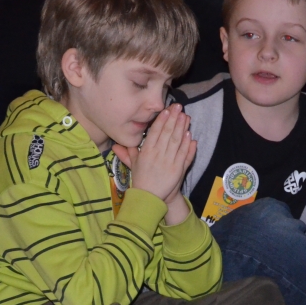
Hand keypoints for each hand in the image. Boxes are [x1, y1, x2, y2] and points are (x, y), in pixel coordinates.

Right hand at [112, 104, 196, 219]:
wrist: (151, 198)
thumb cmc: (142, 179)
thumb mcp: (133, 165)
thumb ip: (127, 153)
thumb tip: (114, 145)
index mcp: (146, 152)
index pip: (155, 132)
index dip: (162, 120)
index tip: (166, 110)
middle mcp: (158, 155)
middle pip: (168, 133)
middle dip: (174, 118)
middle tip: (179, 106)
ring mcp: (170, 161)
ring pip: (177, 141)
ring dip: (182, 127)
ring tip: (186, 116)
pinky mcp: (179, 169)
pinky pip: (184, 153)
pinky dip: (188, 144)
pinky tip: (190, 134)